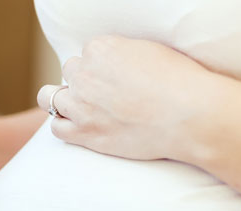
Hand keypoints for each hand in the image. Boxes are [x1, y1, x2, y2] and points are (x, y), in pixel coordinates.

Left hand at [36, 35, 225, 161]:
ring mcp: (81, 104)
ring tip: (81, 108)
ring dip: (64, 100)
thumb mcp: (149, 51)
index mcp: (100, 49)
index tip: (115, 77)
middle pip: (70, 72)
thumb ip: (122, 53)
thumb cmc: (179, 82)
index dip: (100, 66)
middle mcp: (84, 74)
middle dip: (83, 81)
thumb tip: (114, 62)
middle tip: (103, 94)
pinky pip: (56, 127)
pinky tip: (76, 126)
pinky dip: (63, 125)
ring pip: (51, 97)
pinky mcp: (84, 133)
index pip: (87, 52)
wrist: (188, 115)